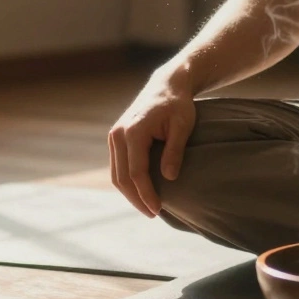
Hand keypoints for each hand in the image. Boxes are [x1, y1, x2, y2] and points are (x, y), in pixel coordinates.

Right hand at [108, 65, 195, 217]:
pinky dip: (127, 182)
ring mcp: (114, 136)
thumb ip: (175, 151)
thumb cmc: (178, 104)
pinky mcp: (116, 139)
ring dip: (130, 193)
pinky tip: (141, 192)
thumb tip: (168, 178)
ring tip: (148, 207)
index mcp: (133, 132)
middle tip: (154, 214)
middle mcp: (118, 134)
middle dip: (136, 198)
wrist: (167, 85)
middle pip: (121, 177)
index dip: (146, 193)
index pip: (136, 172)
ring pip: (116, 174)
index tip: (158, 209)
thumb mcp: (183, 126)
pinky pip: (118, 166)